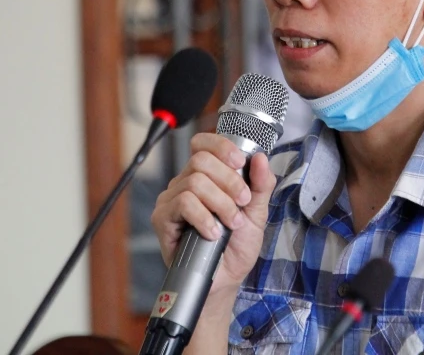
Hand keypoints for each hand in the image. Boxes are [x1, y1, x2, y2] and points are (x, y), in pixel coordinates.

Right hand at [151, 132, 276, 289]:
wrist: (225, 279)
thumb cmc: (236, 246)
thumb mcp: (257, 213)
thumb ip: (260, 185)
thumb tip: (260, 157)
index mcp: (207, 176)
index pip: (203, 143)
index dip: (221, 146)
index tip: (240, 163)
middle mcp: (185, 183)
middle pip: (201, 160)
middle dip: (229, 181)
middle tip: (242, 203)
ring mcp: (171, 200)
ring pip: (194, 182)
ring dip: (220, 203)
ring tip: (231, 224)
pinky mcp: (163, 219)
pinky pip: (183, 204)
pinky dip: (204, 217)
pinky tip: (212, 232)